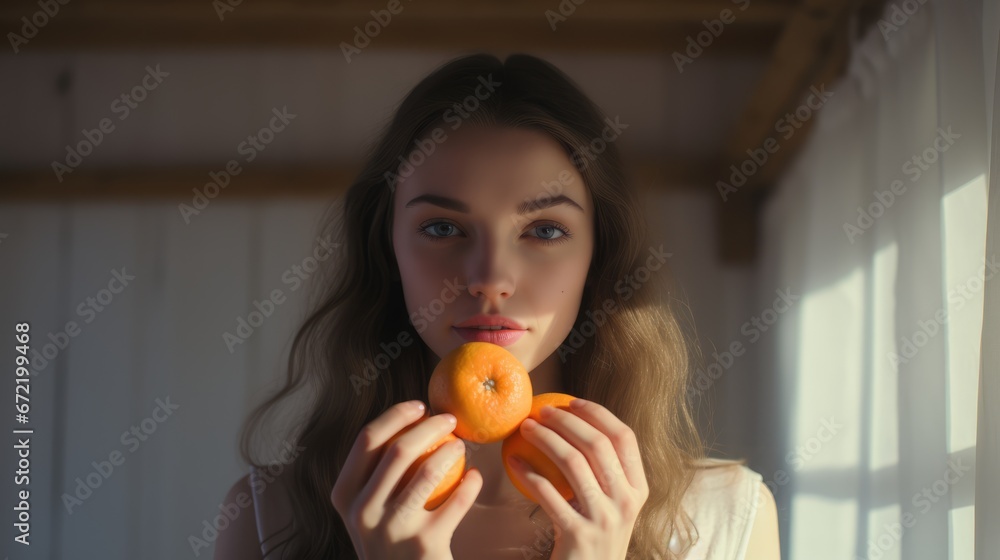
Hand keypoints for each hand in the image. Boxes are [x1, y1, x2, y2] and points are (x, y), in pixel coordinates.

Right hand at [331, 400, 482, 559]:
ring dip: (452, 450)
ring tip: (462, 444)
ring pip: (428, 472)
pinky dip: (471, 484)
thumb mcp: (367, 508)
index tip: (420, 406)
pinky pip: (457, 501)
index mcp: (344, 495)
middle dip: (430, 425)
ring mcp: (392, 529)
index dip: (395, 415)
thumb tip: (409, 417)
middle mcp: (362, 512)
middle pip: (398, 450)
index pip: (367, 440)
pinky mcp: (424, 544)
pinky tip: (476, 476)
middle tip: (449, 419)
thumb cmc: (389, 537)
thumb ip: (377, 471)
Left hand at [505, 399, 648, 559]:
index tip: (572, 401)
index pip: (624, 438)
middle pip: (597, 445)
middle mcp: (626, 502)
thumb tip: (576, 424)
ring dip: (545, 439)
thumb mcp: (612, 506)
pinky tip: (513, 461)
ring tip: (525, 428)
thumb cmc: (594, 538)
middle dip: (567, 420)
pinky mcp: (578, 534)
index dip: (598, 414)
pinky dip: (528, 473)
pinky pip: (548, 493)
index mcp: (638, 489)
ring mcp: (604, 519)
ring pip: (573, 463)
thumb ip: (604, 473)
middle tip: (542, 411)